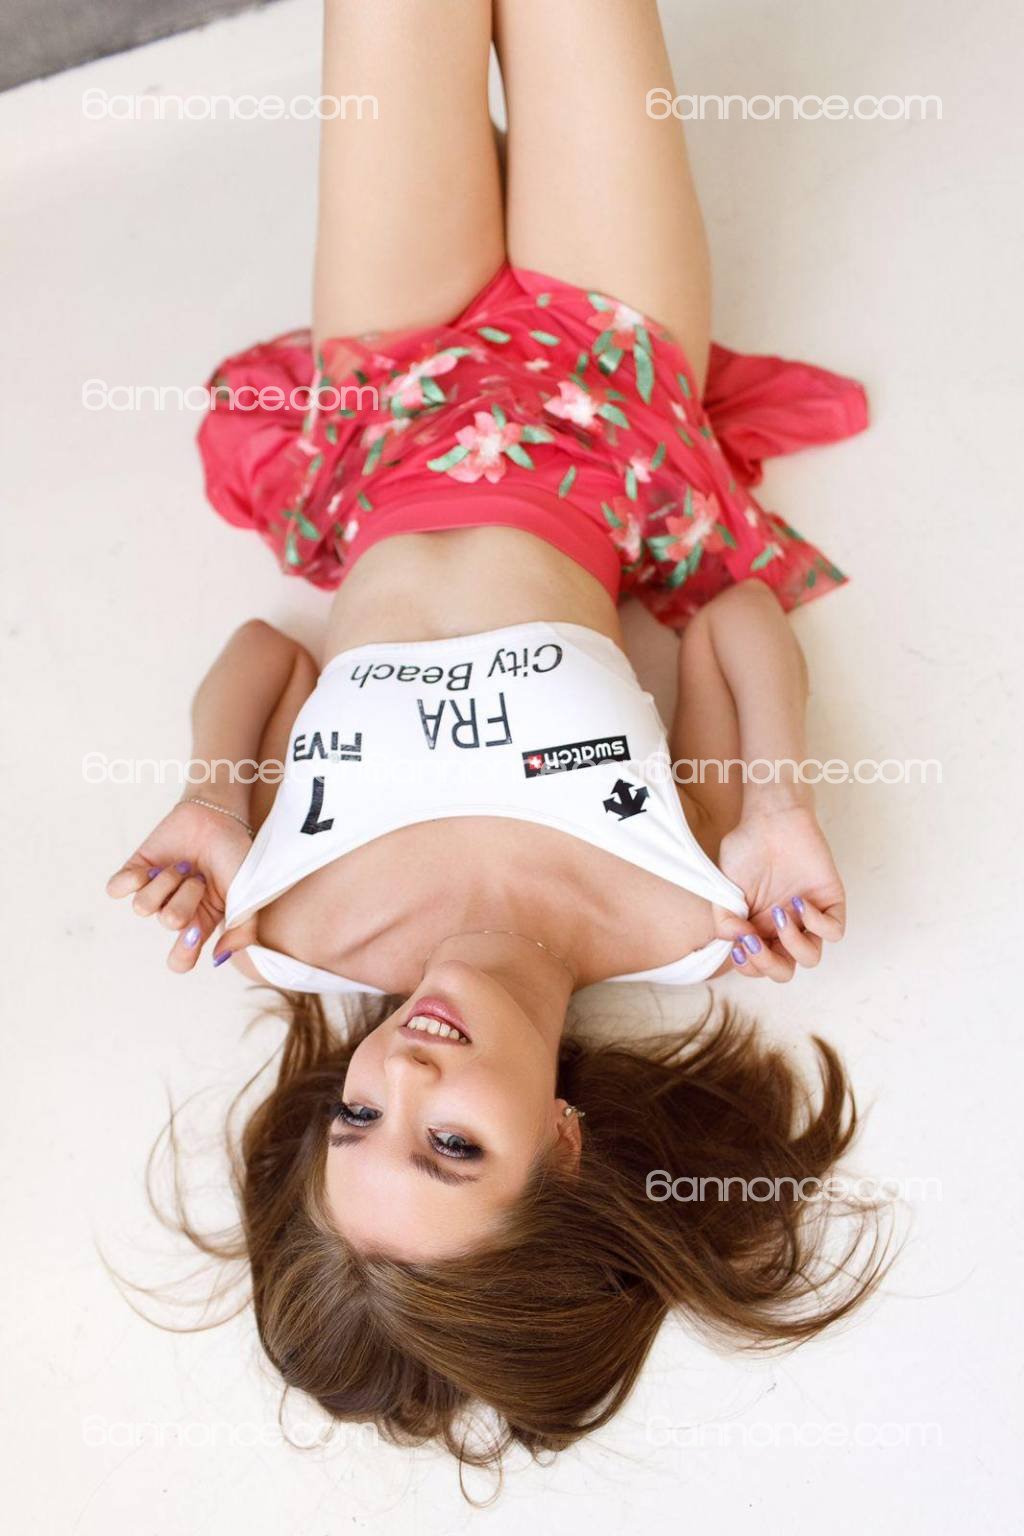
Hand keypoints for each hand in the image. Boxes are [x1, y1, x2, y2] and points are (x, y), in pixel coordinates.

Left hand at [105, 799, 253, 970]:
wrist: (217, 816)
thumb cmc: (236, 855)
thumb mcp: (249, 895)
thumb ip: (244, 931)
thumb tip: (218, 958)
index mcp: (199, 925)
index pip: (180, 960)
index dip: (183, 953)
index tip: (195, 931)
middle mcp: (174, 912)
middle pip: (167, 923)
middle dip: (186, 895)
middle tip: (199, 878)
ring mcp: (153, 893)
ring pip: (142, 906)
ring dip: (166, 882)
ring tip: (182, 866)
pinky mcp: (134, 873)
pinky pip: (116, 889)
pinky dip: (133, 879)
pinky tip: (152, 868)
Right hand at [712, 803, 845, 982]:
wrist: (770, 817)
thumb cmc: (746, 849)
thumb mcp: (725, 888)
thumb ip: (724, 920)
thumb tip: (736, 943)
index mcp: (759, 930)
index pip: (757, 967)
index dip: (748, 965)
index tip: (737, 942)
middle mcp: (783, 929)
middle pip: (783, 971)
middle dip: (767, 963)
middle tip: (753, 938)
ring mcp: (808, 918)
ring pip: (811, 958)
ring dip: (793, 945)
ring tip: (779, 913)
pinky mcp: (830, 903)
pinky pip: (834, 931)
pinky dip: (817, 924)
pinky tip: (799, 902)